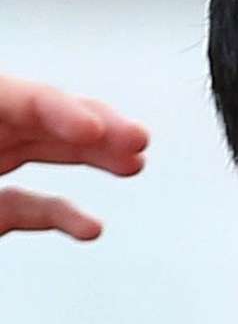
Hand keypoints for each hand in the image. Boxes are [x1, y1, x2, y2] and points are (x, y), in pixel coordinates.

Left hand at [0, 74, 149, 242]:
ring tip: (134, 162)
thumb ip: (4, 186)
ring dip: (98, 154)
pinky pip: (33, 204)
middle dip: (98, 123)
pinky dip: (66, 214)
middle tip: (137, 138)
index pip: (18, 97)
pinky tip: (89, 226)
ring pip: (48, 147)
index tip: (96, 129)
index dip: (61, 107)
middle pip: (44, 114)